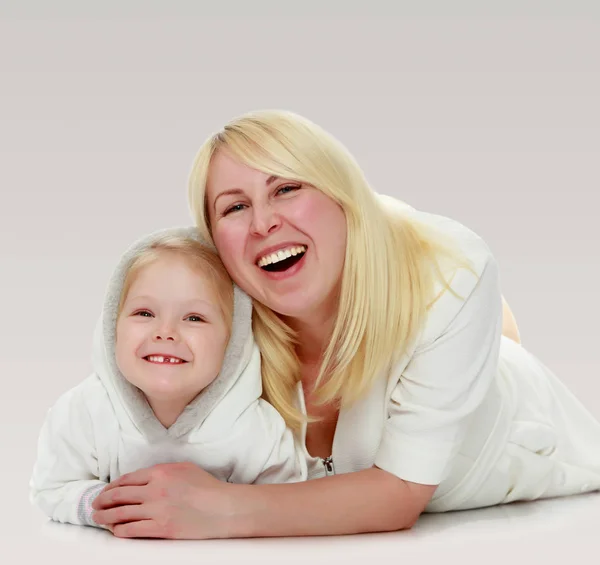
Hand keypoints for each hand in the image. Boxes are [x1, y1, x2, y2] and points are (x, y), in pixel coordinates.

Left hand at [91, 462, 242, 538]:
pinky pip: (132, 530)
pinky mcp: (161, 528)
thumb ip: (162, 471)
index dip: (112, 486)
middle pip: (119, 495)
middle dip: (102, 501)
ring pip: (121, 513)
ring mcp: (157, 510)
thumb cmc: (207, 487)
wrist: (222, 508)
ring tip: (98, 519)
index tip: (105, 491)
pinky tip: (116, 530)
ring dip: (105, 517)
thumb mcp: (184, 468)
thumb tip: (143, 477)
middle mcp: (155, 490)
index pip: (127, 479)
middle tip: (95, 505)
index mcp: (160, 472)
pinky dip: (119, 530)